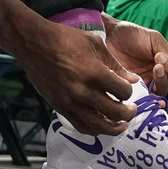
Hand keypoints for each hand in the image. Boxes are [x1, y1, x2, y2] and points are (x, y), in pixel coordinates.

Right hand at [11, 16, 135, 134]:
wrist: (34, 44)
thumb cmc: (65, 38)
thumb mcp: (94, 43)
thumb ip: (114, 63)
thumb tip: (133, 79)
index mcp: (95, 73)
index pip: (122, 92)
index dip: (129, 91)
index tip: (128, 88)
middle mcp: (84, 91)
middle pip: (115, 112)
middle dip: (128, 113)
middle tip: (131, 110)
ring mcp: (71, 102)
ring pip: (99, 126)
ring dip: (114, 128)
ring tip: (121, 125)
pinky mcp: (60, 107)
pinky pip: (80, 126)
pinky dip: (94, 130)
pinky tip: (101, 126)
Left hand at [102, 14, 167, 94]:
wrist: (108, 35)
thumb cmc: (130, 34)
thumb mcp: (154, 39)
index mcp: (166, 61)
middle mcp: (158, 74)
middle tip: (159, 59)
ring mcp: (147, 82)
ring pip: (163, 91)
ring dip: (163, 80)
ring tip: (155, 67)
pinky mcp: (134, 89)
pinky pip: (148, 99)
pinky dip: (154, 100)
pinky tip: (155, 95)